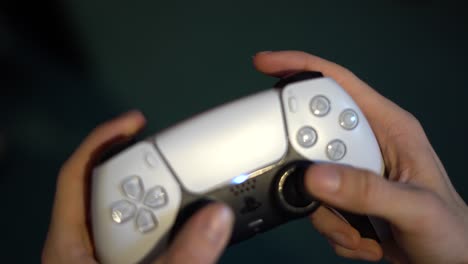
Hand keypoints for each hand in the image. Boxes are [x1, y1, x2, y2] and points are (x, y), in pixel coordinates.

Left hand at [42, 110, 233, 263]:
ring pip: (128, 217)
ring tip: (185, 195)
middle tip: (174, 163)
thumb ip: (183, 258)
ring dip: (156, 202)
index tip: (136, 122)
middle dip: (140, 172)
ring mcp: (102, 258)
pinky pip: (142, 238)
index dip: (103, 140)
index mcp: (70, 241)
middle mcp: (82, 244)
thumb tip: (218, 216)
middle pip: (107, 190)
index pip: (77, 174)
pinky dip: (163, 227)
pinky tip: (183, 229)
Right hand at [253, 51, 467, 262]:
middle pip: (313, 135)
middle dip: (307, 166)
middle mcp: (366, 145)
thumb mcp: (414, 207)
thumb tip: (314, 175)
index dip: (301, 69)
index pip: (337, 85)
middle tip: (317, 190)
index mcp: (388, 128)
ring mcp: (352, 172)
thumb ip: (366, 190)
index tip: (265, 66)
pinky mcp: (343, 197)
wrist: (450, 262)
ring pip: (309, 176)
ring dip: (326, 211)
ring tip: (358, 228)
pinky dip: (331, 226)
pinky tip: (362, 236)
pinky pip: (315, 204)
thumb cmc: (449, 231)